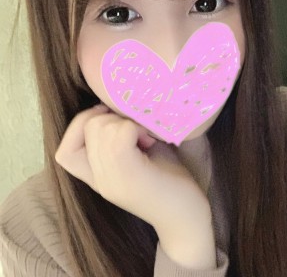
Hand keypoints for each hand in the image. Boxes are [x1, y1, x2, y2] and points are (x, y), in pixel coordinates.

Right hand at [55, 104, 215, 268]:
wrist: (187, 217)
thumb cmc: (169, 179)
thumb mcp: (140, 154)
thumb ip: (121, 136)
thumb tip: (115, 103)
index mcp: (98, 177)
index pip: (65, 152)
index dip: (81, 125)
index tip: (110, 118)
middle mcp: (100, 179)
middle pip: (87, 128)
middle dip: (111, 117)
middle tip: (137, 132)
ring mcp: (112, 178)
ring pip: (101, 127)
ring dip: (125, 122)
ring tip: (145, 137)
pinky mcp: (131, 175)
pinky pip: (119, 135)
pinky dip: (134, 127)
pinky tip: (149, 140)